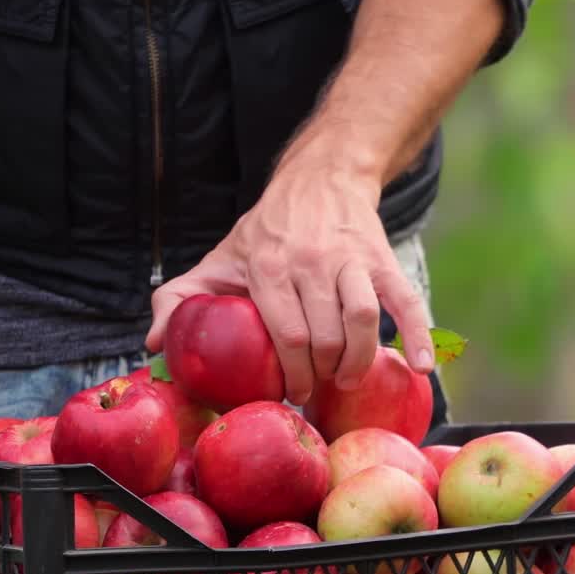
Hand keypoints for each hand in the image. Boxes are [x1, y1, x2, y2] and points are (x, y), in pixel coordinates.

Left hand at [146, 147, 434, 405]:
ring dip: (358, 359)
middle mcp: (309, 260)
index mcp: (268, 265)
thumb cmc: (265, 232)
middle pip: (323, 334)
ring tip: (349, 378)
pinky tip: (422, 367)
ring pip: (361, 318)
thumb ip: (178, 298)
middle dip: (322, 372)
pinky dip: (417, 334)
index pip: (285, 334)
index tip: (292, 394)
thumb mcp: (218, 258)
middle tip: (318, 389)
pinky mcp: (381, 260)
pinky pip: (404, 300)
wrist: (319, 178)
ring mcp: (349, 259)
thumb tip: (153, 344)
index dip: (292, 373)